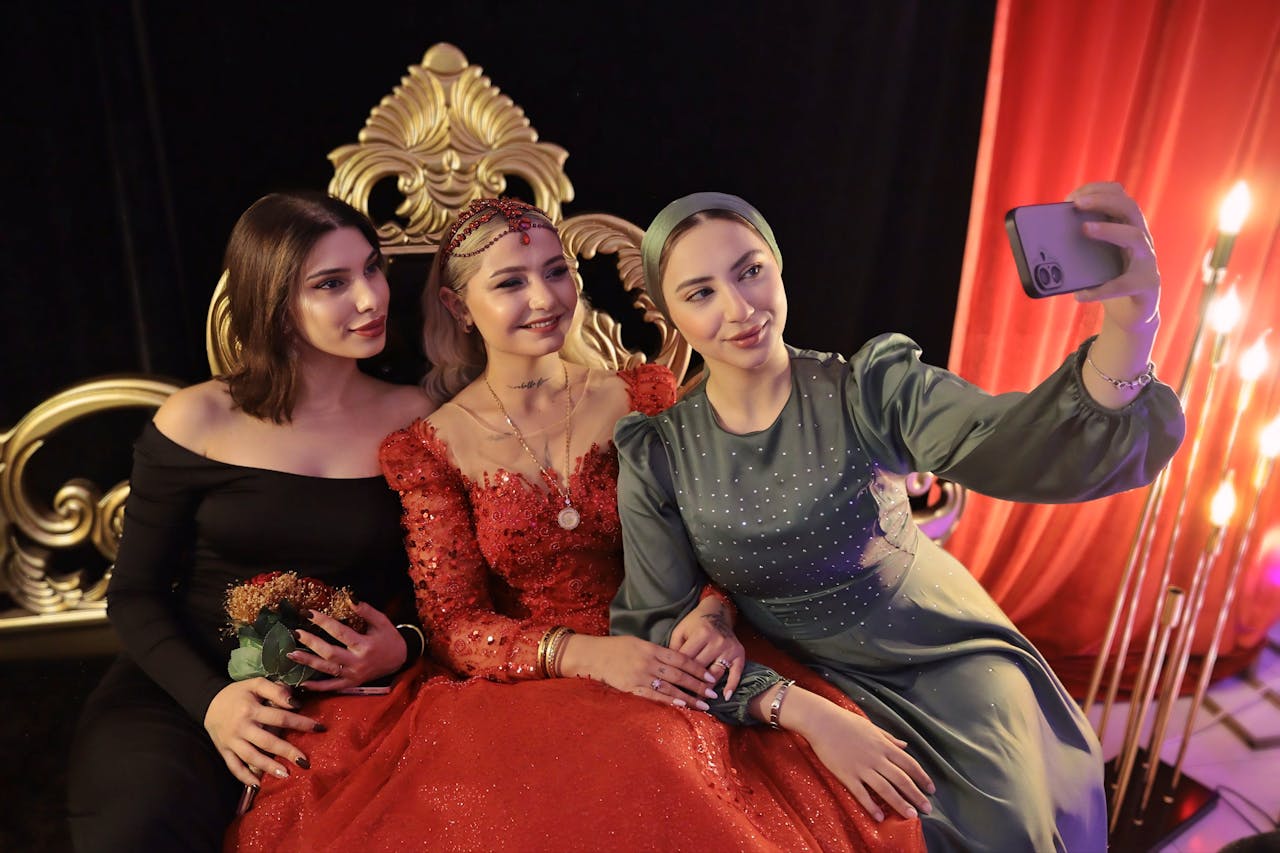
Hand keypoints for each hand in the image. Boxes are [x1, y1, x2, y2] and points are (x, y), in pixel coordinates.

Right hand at [203, 678, 322, 786]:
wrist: (207, 702)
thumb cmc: (237, 693)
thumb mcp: (255, 684)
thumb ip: (275, 690)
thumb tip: (295, 703)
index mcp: (250, 709)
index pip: (280, 717)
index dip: (301, 723)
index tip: (319, 728)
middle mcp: (241, 727)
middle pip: (268, 742)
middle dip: (287, 752)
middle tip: (305, 761)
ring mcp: (232, 741)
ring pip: (251, 757)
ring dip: (269, 767)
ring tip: (286, 774)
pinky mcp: (224, 751)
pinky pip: (234, 767)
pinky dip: (245, 777)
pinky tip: (258, 785)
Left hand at [288, 602, 406, 691]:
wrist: (400, 660)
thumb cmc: (389, 638)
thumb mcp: (382, 621)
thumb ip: (366, 610)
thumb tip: (349, 597)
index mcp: (365, 645)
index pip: (340, 632)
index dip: (323, 622)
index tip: (308, 613)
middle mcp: (357, 662)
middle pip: (329, 653)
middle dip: (311, 643)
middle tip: (296, 633)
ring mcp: (353, 675)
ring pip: (327, 669)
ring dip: (308, 662)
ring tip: (291, 654)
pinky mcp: (351, 683)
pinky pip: (332, 687)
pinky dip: (317, 687)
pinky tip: (302, 683)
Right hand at [557, 634, 718, 709]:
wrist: (592, 655)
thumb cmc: (615, 648)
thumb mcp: (638, 644)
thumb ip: (657, 652)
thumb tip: (676, 661)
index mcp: (651, 648)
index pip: (681, 659)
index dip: (697, 668)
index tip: (710, 677)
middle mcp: (648, 662)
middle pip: (679, 674)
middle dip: (698, 685)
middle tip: (713, 693)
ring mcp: (640, 675)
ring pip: (670, 687)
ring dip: (689, 697)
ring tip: (704, 705)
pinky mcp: (631, 688)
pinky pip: (654, 696)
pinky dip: (669, 700)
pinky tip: (682, 705)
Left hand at [669, 594, 744, 699]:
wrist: (716, 612)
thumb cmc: (694, 623)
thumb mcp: (680, 630)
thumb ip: (674, 648)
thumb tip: (667, 669)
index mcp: (701, 634)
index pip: (687, 660)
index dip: (677, 674)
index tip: (670, 689)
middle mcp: (717, 641)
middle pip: (701, 669)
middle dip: (690, 686)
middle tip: (681, 701)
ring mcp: (729, 648)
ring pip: (716, 674)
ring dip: (707, 690)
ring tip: (699, 704)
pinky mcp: (739, 653)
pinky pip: (736, 672)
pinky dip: (732, 685)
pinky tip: (726, 697)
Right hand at [769, 686, 933, 822]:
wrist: (821, 721)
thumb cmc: (845, 722)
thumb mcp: (871, 727)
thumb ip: (889, 738)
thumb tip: (905, 745)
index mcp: (884, 746)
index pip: (909, 764)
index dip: (922, 778)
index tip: (931, 789)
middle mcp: (876, 758)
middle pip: (901, 780)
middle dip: (916, 795)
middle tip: (927, 809)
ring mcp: (862, 767)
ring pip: (885, 789)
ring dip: (900, 804)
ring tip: (911, 816)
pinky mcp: (846, 775)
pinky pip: (861, 793)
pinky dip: (871, 806)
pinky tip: (880, 817)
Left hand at [1066, 182, 1160, 330]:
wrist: (1132, 313)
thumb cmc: (1109, 278)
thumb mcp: (1094, 257)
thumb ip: (1080, 245)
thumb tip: (1042, 240)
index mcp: (1127, 228)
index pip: (1120, 197)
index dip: (1099, 191)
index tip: (1072, 196)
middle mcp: (1141, 240)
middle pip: (1130, 209)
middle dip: (1103, 201)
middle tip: (1077, 204)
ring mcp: (1147, 262)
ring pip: (1135, 237)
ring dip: (1109, 230)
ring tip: (1085, 229)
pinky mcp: (1147, 286)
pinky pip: (1124, 285)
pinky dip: (1101, 290)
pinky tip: (1080, 295)